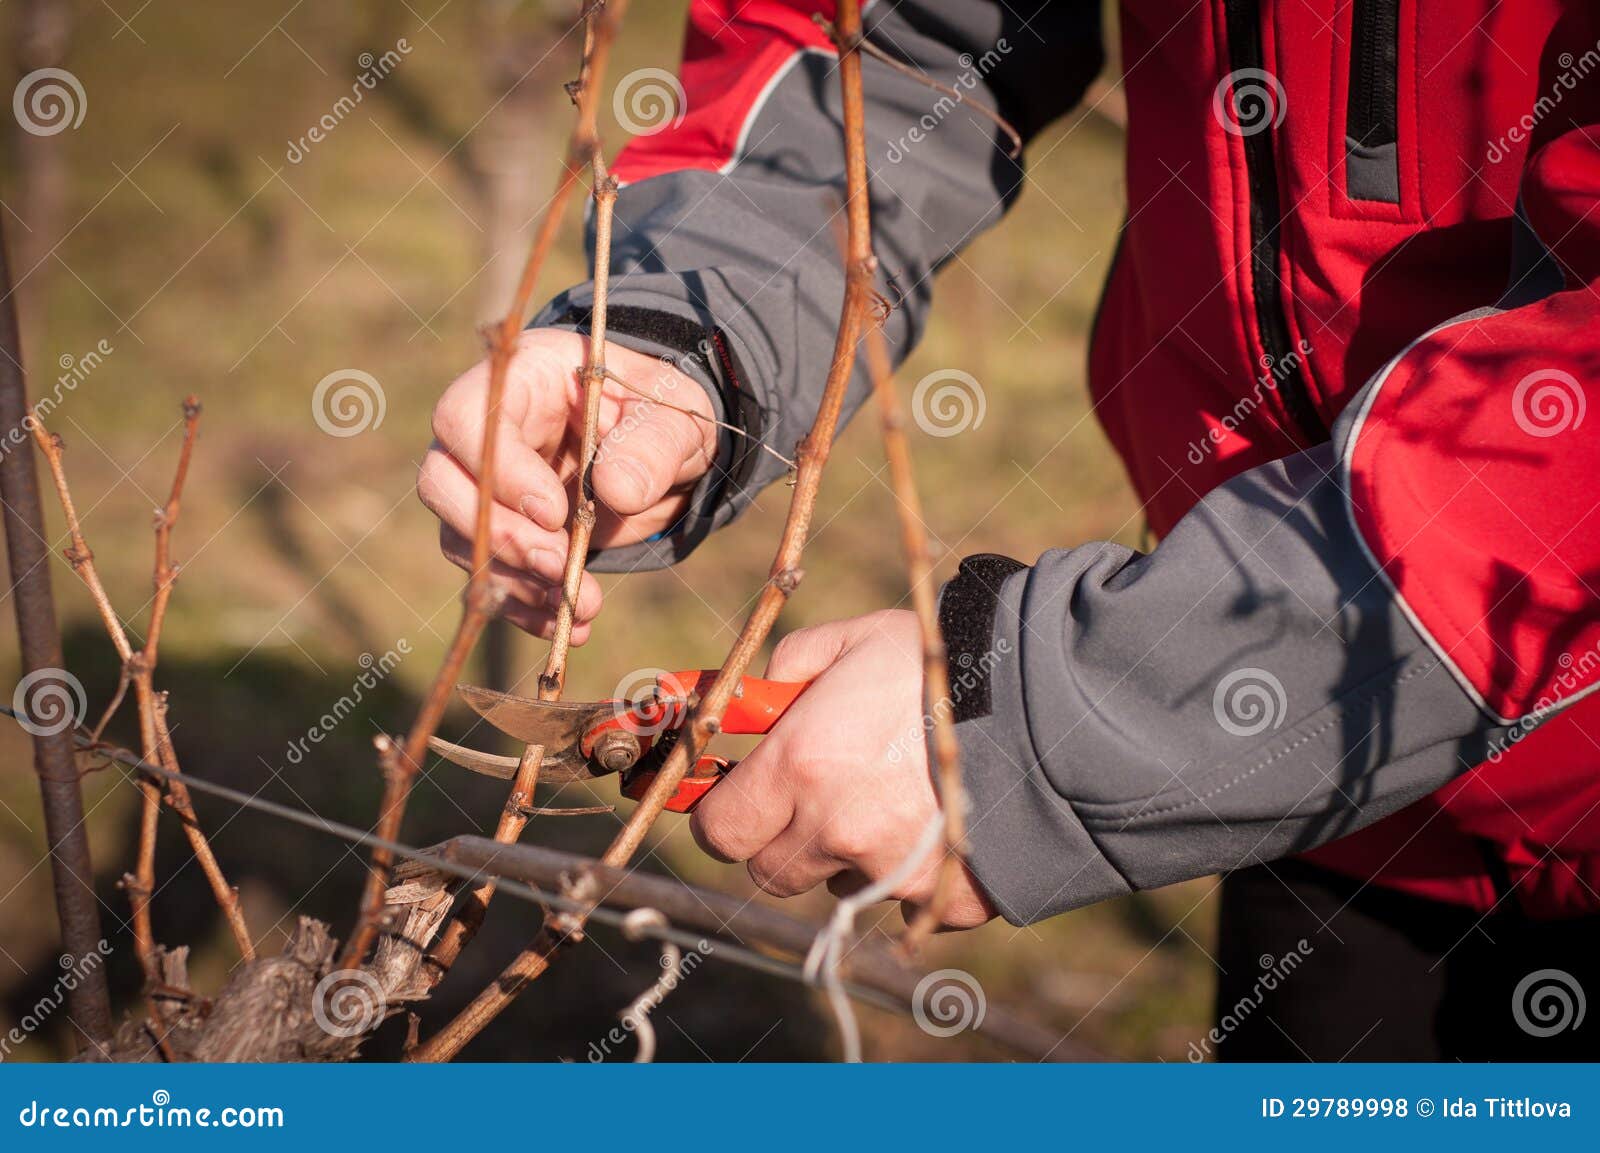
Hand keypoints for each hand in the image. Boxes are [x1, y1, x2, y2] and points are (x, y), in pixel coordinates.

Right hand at [418, 329, 718, 639]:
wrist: (663, 448)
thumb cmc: (660, 413)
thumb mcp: (674, 417)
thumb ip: (652, 445)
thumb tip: (617, 491)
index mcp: (520, 378)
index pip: (468, 418)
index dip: (500, 470)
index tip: (553, 512)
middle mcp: (486, 432)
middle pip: (443, 483)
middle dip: (498, 536)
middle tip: (558, 567)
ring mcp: (485, 486)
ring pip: (462, 539)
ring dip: (516, 583)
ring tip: (581, 607)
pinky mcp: (500, 535)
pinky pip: (492, 577)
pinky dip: (527, 608)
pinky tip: (573, 627)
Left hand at [691, 610, 996, 928]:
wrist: (1050, 708)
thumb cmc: (944, 665)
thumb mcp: (859, 638)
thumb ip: (795, 663)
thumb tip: (766, 692)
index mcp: (800, 766)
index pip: (719, 831)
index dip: (725, 814)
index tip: (741, 796)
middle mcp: (836, 830)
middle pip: (770, 871)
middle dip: (782, 838)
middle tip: (817, 796)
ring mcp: (891, 874)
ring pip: (836, 886)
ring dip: (845, 855)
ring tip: (892, 799)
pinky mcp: (943, 901)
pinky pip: (904, 902)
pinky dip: (911, 873)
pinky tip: (938, 823)